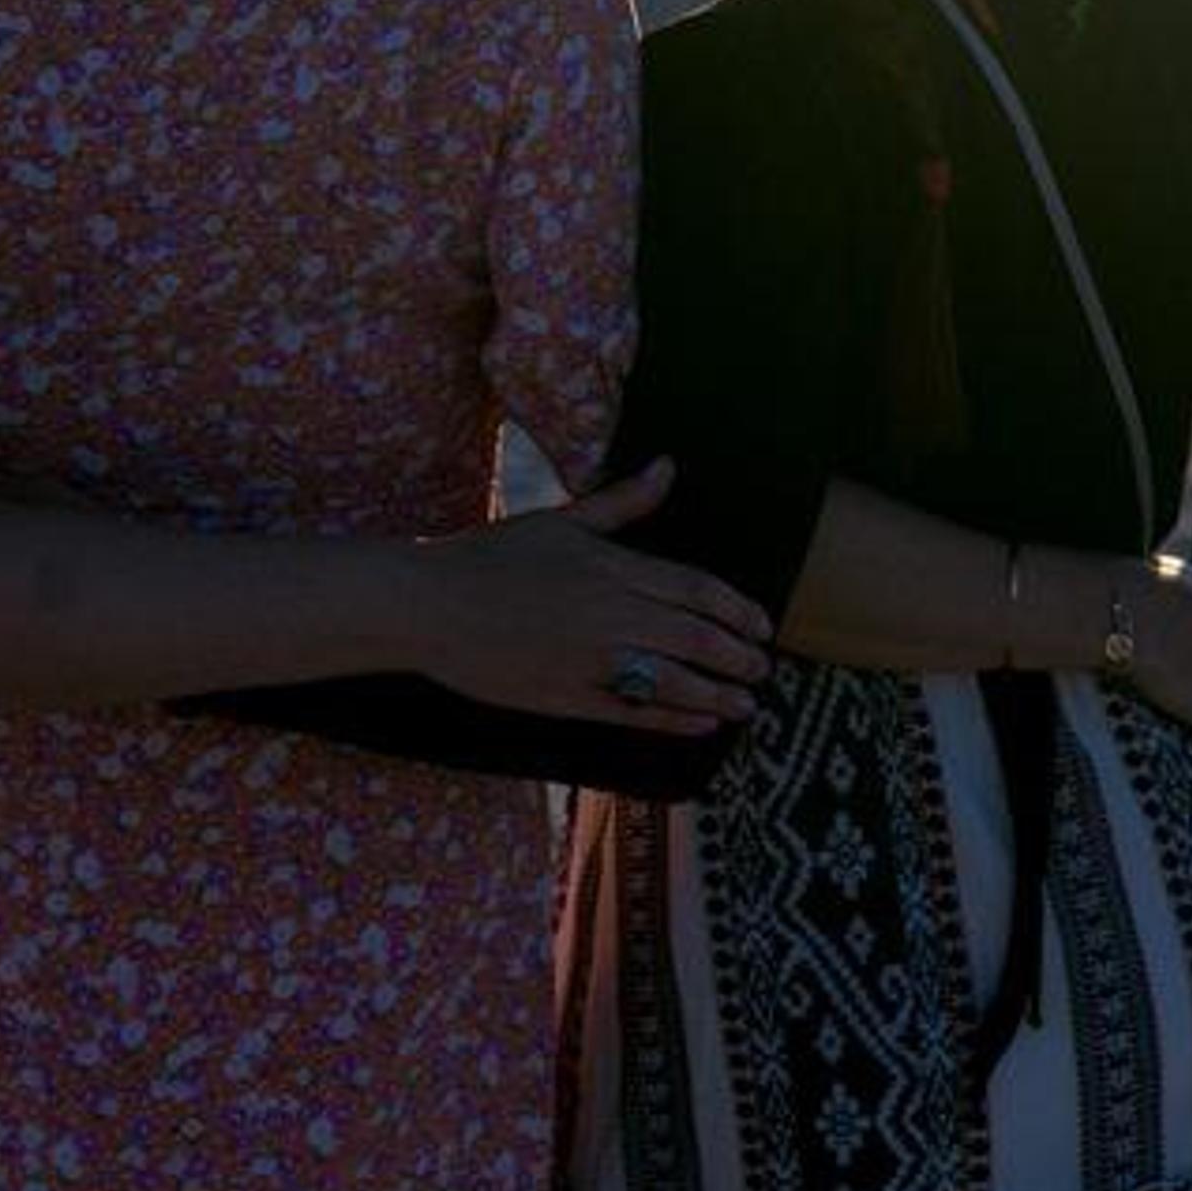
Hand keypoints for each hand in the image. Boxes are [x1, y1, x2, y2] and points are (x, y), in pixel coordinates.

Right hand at [409, 459, 772, 732]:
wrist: (429, 605)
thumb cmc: (492, 556)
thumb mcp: (561, 520)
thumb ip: (623, 502)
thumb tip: (668, 466)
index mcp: (613, 568)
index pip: (697, 590)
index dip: (737, 610)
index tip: (763, 625)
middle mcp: (611, 614)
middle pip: (696, 637)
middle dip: (739, 657)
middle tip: (763, 669)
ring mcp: (590, 660)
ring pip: (675, 681)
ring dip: (719, 695)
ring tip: (746, 705)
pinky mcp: (567, 697)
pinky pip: (634, 713)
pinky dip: (673, 720)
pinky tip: (700, 725)